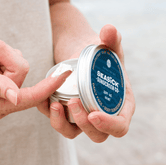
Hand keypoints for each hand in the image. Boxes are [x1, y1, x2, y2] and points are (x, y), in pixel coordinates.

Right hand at [0, 37, 70, 119]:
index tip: (66, 73)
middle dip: (4, 52)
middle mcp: (4, 98)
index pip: (30, 97)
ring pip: (16, 60)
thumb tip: (16, 96)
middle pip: (20, 69)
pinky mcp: (2, 74)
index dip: (49, 86)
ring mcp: (4, 86)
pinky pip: (9, 56)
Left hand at [37, 24, 134, 142]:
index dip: (109, 125)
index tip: (93, 114)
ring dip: (63, 124)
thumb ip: (111, 38)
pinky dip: (51, 115)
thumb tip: (109, 30)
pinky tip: (44, 99)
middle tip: (72, 102)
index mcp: (120, 103)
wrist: (78, 50)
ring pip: (76, 132)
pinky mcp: (68, 113)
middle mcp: (104, 113)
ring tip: (54, 103)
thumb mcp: (105, 45)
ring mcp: (85, 115)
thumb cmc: (96, 50)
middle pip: (98, 135)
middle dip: (84, 125)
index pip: (120, 125)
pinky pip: (60, 123)